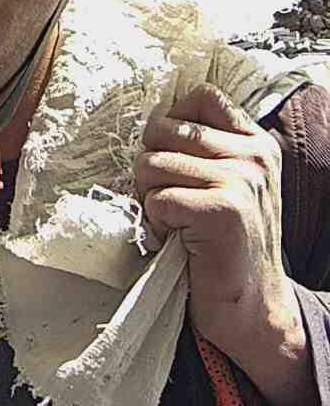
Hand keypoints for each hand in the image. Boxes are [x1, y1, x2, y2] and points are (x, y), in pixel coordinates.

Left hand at [134, 84, 310, 404]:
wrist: (253, 308)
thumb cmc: (226, 244)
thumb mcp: (231, 183)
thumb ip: (206, 147)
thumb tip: (153, 120)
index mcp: (256, 142)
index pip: (202, 97)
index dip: (170, 121)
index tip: (169, 154)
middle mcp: (252, 155)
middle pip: (163, 130)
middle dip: (150, 165)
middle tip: (166, 199)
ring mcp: (240, 181)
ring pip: (152, 163)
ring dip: (149, 197)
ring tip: (173, 222)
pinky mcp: (222, 210)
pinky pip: (157, 198)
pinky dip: (155, 223)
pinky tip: (176, 240)